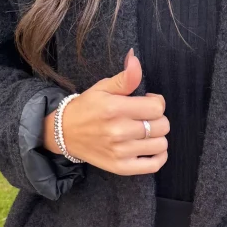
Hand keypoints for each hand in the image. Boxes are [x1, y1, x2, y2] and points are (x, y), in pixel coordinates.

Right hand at [43, 48, 168, 175]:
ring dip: (158, 137)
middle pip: (162, 126)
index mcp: (115, 108)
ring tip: (145, 132)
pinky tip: (151, 148)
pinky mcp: (121, 167)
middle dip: (157, 119)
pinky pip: (154, 165)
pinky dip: (159, 157)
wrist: (64, 133)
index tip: (146, 102)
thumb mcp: (103, 88)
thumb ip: (125, 77)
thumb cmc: (87, 108)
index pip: (157, 107)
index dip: (156, 102)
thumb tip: (135, 58)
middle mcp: (119, 131)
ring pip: (161, 144)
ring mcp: (120, 152)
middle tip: (144, 118)